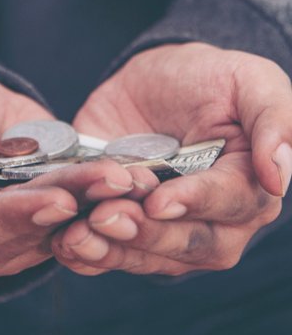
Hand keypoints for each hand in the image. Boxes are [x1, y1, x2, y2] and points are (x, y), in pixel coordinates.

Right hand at [0, 65, 146, 286]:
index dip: (15, 216)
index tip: (58, 200)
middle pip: (25, 233)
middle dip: (72, 206)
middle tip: (115, 183)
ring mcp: (8, 238)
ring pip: (57, 228)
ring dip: (97, 205)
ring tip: (132, 177)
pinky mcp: (41, 222)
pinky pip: (75, 216)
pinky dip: (102, 199)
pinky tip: (133, 178)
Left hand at [52, 43, 291, 276]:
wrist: (158, 79)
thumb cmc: (213, 78)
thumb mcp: (251, 81)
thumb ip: (273, 121)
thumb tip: (278, 176)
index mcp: (250, 187)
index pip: (230, 205)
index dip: (194, 203)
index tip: (159, 200)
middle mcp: (214, 221)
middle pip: (188, 244)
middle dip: (146, 233)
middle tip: (107, 215)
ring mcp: (169, 229)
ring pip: (147, 256)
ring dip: (111, 250)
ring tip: (78, 235)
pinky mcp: (127, 227)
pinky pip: (111, 253)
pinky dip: (87, 254)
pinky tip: (65, 243)